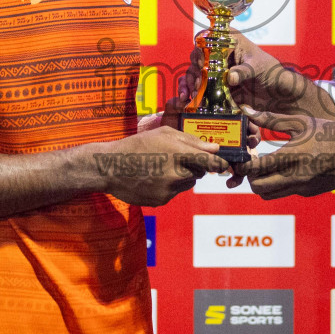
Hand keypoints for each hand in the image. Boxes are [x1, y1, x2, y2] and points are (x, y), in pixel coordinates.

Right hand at [94, 126, 228, 207]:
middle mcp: (176, 174)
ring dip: (181, 177)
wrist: (110, 167)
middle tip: (176, 159)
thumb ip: (190, 141)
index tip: (224, 165)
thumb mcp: (163, 133)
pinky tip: (152, 178)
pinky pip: (174, 193)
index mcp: (178, 154)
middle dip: (193, 167)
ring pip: (187, 184)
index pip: (209, 162)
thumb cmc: (138, 145)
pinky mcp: (162, 200)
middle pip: (199, 173)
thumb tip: (214, 149)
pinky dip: (169, 186)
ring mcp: (169, 190)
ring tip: (160, 168)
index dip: (220, 164)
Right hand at [179, 29, 328, 117]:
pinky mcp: (215, 87)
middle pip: (197, 59)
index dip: (200, 50)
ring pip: (194, 75)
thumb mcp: (260, 67)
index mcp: (230, 42)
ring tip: (188, 96)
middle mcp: (219, 55)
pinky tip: (187, 101)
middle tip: (195, 85)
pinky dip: (191, 94)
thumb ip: (246, 71)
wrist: (279, 93)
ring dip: (188, 84)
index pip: (208, 39)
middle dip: (193, 72)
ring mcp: (215, 71)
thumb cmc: (272, 72)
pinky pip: (199, 89)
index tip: (201, 63)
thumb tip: (231, 76)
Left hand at [229, 107, 334, 198]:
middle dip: (250, 177)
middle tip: (252, 164)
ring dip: (263, 183)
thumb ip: (271, 119)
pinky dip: (279, 184)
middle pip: (258, 187)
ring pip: (269, 195)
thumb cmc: (329, 133)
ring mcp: (301, 187)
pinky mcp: (308, 192)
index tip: (243, 156)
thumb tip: (247, 110)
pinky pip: (285, 192)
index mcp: (290, 157)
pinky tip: (286, 169)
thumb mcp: (300, 122)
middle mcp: (294, 177)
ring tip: (266, 168)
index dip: (244, 165)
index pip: (255, 169)